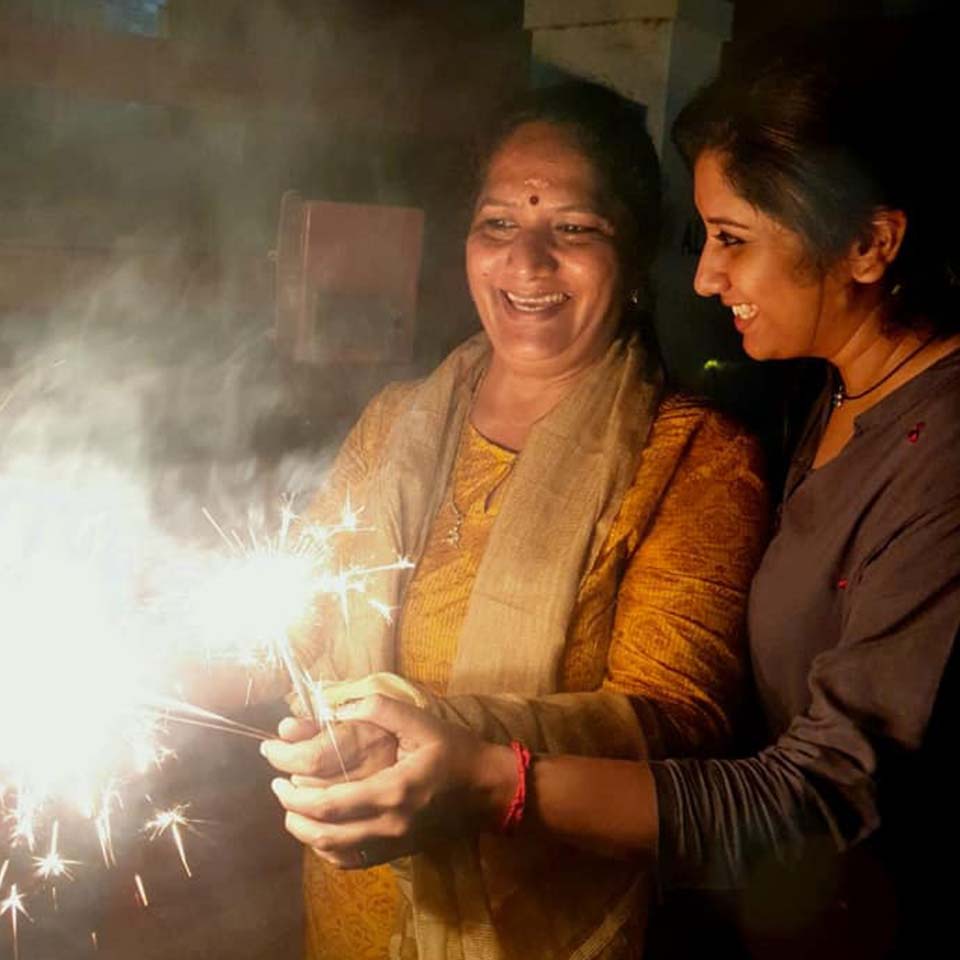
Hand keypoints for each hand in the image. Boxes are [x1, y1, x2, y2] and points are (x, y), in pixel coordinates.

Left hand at [266, 695, 515, 867]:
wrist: (488, 789)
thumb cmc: (455, 751)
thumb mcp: (422, 721)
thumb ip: (381, 709)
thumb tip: (339, 707)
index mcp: (393, 791)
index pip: (330, 804)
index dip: (296, 794)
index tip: (277, 775)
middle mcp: (389, 824)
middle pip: (324, 833)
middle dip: (292, 813)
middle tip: (279, 790)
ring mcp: (393, 843)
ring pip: (334, 852)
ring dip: (306, 833)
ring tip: (294, 809)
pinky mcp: (397, 852)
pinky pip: (352, 860)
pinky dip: (328, 849)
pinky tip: (322, 830)